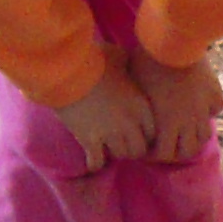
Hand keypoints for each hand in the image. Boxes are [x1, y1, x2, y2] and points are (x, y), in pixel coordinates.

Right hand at [54, 58, 155, 172]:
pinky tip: (93, 161)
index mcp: (141, 105)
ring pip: (120, 156)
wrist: (69, 70)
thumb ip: (129, 64)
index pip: (154, 132)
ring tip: (109, 149)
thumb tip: (130, 60)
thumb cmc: (96, 60)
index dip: (146, 135)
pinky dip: (95, 163)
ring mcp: (110, 134)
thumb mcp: (120, 58)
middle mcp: (130, 123)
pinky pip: (97, 162)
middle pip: (139, 149)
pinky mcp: (89, 141)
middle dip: (132, 148)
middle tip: (124, 144)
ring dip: (115, 153)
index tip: (139, 133)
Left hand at [129, 48, 222, 160]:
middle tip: (167, 146)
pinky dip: (207, 112)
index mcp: (166, 123)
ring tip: (185, 132)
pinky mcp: (214, 92)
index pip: (164, 155)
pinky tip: (200, 106)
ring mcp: (203, 107)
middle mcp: (188, 121)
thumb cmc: (145, 63)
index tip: (147, 149)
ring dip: (194, 137)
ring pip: (204, 135)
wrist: (173, 42)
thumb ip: (138, 109)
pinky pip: (215, 109)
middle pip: (188, 151)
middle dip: (176, 153)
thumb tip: (129, 117)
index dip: (155, 156)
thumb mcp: (135, 89)